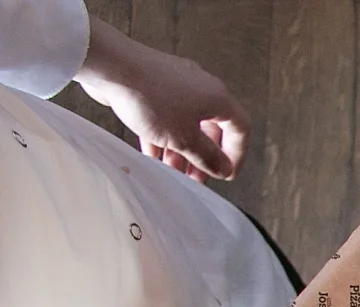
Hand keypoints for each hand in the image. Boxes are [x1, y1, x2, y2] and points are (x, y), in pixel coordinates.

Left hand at [74, 20, 248, 179]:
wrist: (109, 65)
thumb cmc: (149, 97)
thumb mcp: (184, 138)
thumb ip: (207, 157)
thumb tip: (223, 168)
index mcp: (217, 97)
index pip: (241, 129)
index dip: (236, 155)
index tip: (225, 173)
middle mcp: (201, 87)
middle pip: (212, 129)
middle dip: (203, 157)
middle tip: (194, 178)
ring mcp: (176, 83)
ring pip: (186, 123)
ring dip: (181, 149)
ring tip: (170, 170)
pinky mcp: (153, 83)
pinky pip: (166, 114)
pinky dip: (163, 135)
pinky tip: (152, 153)